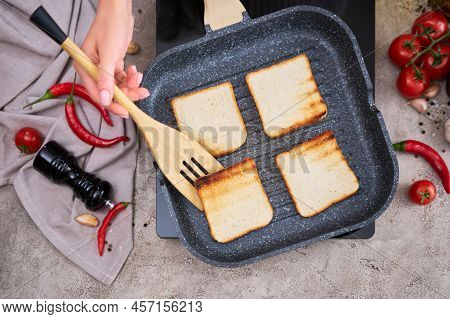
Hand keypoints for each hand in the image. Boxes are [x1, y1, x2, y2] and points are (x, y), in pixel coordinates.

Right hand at [74, 0, 148, 117]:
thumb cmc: (110, 26)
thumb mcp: (109, 55)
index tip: (126, 111)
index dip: (112, 104)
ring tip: (139, 77)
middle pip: (110, 92)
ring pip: (119, 86)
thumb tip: (106, 99)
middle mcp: (93, 69)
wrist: (119, 11)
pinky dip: (131, 78)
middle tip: (140, 92)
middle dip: (126, 93)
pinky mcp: (113, 64)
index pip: (98, 94)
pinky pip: (123, 78)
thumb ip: (107, 79)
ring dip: (131, 85)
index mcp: (85, 67)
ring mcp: (103, 68)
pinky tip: (135, 71)